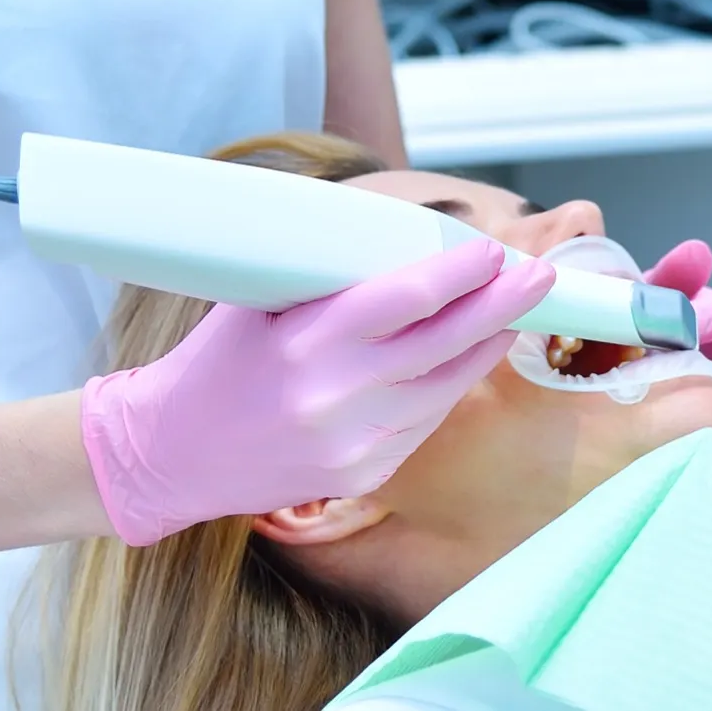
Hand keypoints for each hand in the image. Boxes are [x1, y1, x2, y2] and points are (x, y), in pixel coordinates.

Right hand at [81, 240, 554, 545]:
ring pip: (446, 385)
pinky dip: (451, 384)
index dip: (459, 274)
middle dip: (501, 305)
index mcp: (306, 341)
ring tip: (516, 311)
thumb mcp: (258, 302)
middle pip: (442, 342)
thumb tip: (408, 238)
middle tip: (541, 275)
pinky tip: (469, 357)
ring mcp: (354, 442)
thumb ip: (328, 277)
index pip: (404, 299)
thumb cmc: (217, 361)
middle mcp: (335, 396)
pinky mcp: (364, 474)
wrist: (170, 455)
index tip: (494, 250)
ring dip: (487, 345)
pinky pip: (427, 420)